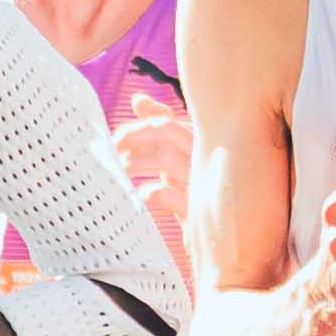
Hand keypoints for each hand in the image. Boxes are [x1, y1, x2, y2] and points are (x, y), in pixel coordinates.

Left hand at [108, 101, 199, 239]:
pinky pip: (171, 196)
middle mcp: (207, 158)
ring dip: (137, 162)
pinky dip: (151, 193)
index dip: (139, 126)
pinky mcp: (199, 212)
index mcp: (203, 143)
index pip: (169, 122)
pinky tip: (141, 197)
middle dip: (135, 137)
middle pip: (168, 132)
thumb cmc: (195, 191)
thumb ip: (160, 126)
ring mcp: (206, 184)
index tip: (117, 137)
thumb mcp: (178, 156)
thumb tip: (138, 98)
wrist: (223, 236)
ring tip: (119, 171)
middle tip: (112, 149)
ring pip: (167, 159)